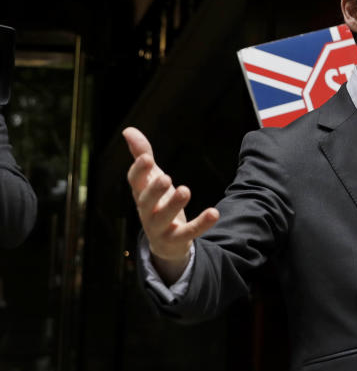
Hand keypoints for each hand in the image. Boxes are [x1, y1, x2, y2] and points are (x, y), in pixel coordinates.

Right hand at [123, 127, 218, 281]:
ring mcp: (160, 227)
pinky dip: (201, 224)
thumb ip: (142, 155)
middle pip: (145, 202)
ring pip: (163, 218)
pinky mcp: (176, 239)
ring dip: (174, 205)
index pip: (134, 182)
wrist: (165, 240)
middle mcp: (146, 211)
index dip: (138, 171)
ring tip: (185, 190)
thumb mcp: (152, 178)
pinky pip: (188, 233)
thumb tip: (128, 130)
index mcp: (141, 194)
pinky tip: (214, 212)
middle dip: (154, 190)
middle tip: (165, 177)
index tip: (146, 157)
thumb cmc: (157, 202)